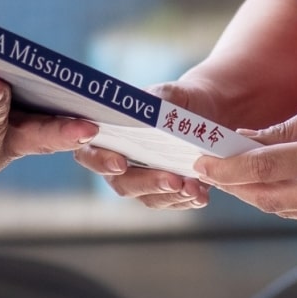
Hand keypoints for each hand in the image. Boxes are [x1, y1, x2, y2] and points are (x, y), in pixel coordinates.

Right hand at [73, 81, 214, 209]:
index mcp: (107, 136)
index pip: (91, 152)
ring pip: (149, 197)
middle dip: (147, 183)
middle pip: (122, 183)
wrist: (205, 113)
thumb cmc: (177, 100)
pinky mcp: (164, 193)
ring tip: (194, 188)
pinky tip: (202, 194)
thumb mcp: (168, 95)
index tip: (120, 163)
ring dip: (171, 195)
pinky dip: (187, 201)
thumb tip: (147, 106)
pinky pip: (171, 202)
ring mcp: (142, 181)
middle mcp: (119, 163)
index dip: (101, 160)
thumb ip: (154, 101)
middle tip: (172, 180)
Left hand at [193, 93, 296, 228]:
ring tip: (237, 177)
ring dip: (259, 195)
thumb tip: (246, 140)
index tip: (202, 162)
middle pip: (270, 198)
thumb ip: (290, 128)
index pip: (267, 167)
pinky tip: (275, 185)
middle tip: (211, 171)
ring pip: (287, 211)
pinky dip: (287, 201)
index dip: (228, 168)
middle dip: (236, 186)